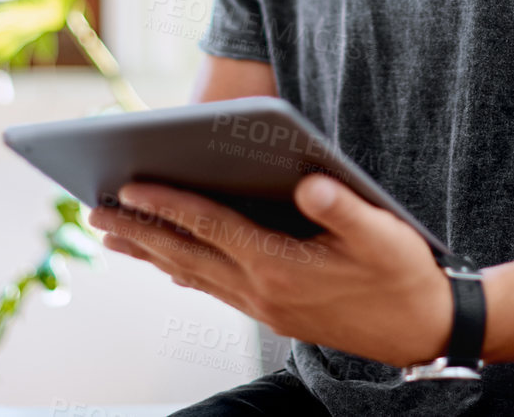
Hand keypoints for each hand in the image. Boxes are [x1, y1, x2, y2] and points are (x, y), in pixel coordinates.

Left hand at [88, 174, 454, 368]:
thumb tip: (308, 183)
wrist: (422, 329)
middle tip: (91, 211)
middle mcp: (261, 289)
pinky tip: (167, 261)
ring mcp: (262, 304)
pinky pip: (210, 286)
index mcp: (280, 265)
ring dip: (149, 252)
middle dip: (137, 230)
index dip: (168, 204)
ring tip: (111, 234)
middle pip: (185, 254)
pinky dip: (180, 269)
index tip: (128, 186)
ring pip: (191, 273)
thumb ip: (344, 209)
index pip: (210, 227)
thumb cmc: (405, 274)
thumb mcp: (383, 234)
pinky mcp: (270, 311)